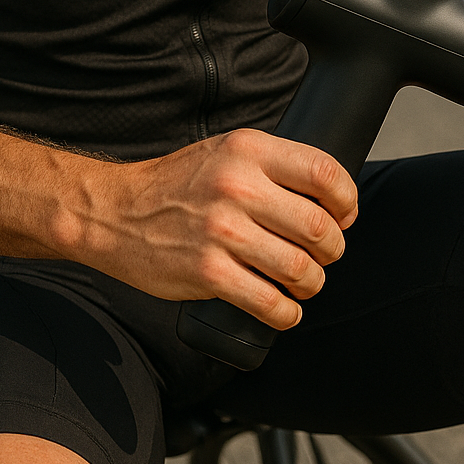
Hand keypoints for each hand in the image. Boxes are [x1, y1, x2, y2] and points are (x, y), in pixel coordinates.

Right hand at [79, 129, 357, 330]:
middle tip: (326, 254)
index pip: (324, 173)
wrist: (116, 213)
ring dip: (313, 283)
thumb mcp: (226, 152)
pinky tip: (284, 309)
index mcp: (248, 150)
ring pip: (300, 269)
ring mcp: (222, 232)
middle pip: (318, 227)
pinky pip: (269, 303)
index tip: (345, 215)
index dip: (347, 199)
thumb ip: (271, 166)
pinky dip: (287, 313)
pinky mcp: (208, 273)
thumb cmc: (178, 183)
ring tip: (305, 282)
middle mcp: (238, 187)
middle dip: (333, 248)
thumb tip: (329, 198)